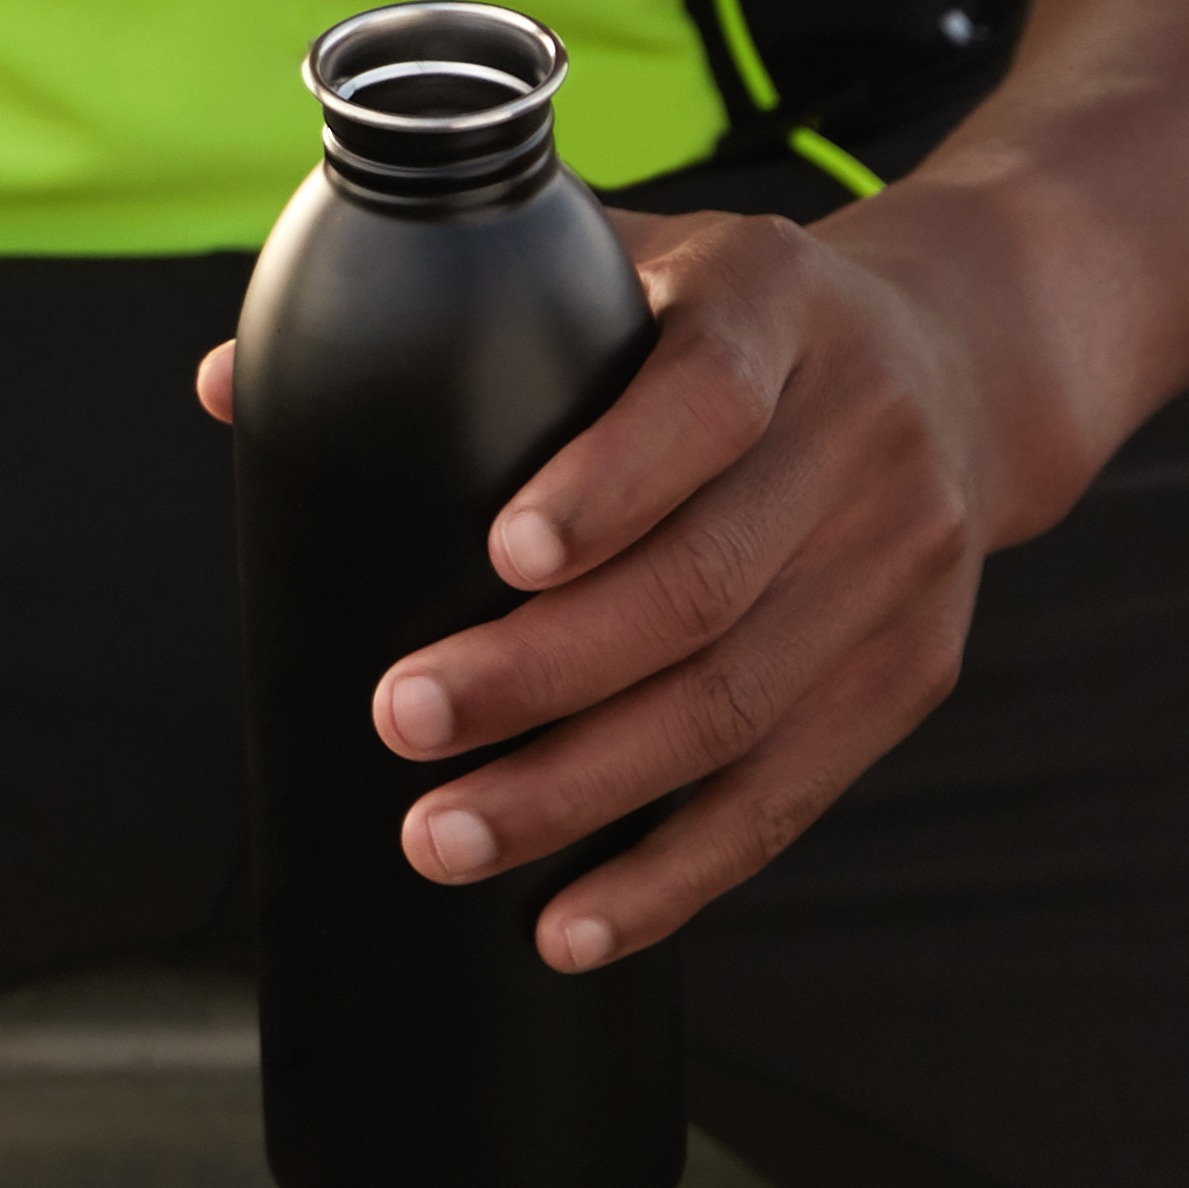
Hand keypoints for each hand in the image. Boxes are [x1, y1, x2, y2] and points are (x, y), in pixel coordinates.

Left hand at [186, 199, 1021, 968]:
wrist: (959, 367)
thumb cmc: (728, 321)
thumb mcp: (626, 262)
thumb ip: (449, 309)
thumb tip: (228, 385)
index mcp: (773, 308)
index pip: (702, 399)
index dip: (608, 483)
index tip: (502, 553)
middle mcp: (858, 436)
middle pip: (702, 585)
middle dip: (542, 672)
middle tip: (401, 719)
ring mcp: (898, 565)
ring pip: (735, 709)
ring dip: (582, 793)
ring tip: (444, 839)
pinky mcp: (910, 673)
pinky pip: (789, 793)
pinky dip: (676, 874)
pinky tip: (574, 924)